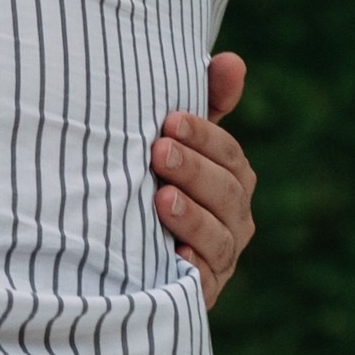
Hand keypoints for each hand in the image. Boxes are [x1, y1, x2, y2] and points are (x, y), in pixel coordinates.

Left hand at [153, 51, 254, 311]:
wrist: (119, 253)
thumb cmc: (152, 179)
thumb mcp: (175, 142)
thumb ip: (205, 105)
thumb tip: (233, 61)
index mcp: (233, 180)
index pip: (231, 156)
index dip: (205, 137)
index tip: (169, 120)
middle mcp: (234, 220)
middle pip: (228, 194)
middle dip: (194, 170)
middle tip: (157, 151)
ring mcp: (220, 259)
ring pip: (219, 239)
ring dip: (192, 217)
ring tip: (160, 198)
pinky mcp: (199, 293)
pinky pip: (204, 284)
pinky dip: (192, 270)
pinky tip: (173, 257)